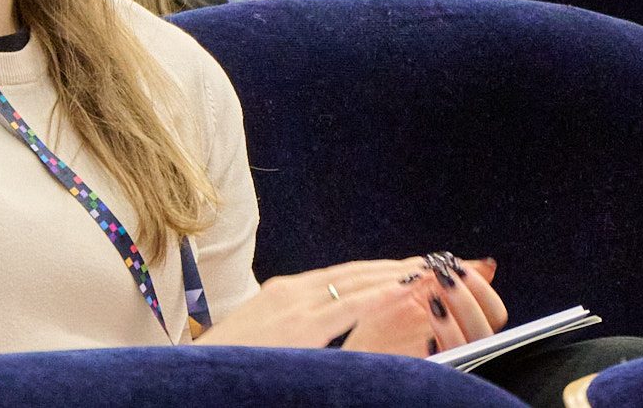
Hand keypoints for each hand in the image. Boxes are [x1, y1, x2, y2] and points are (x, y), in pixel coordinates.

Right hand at [197, 255, 504, 356]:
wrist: (192, 378)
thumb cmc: (229, 366)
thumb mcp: (270, 342)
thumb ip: (302, 334)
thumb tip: (326, 339)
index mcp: (287, 293)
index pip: (349, 276)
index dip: (388, 272)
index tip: (421, 270)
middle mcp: (292, 291)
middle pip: (361, 273)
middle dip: (407, 269)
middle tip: (450, 264)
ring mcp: (294, 305)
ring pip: (361, 282)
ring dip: (404, 276)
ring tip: (443, 270)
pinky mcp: (298, 325)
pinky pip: (349, 306)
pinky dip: (382, 294)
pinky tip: (408, 290)